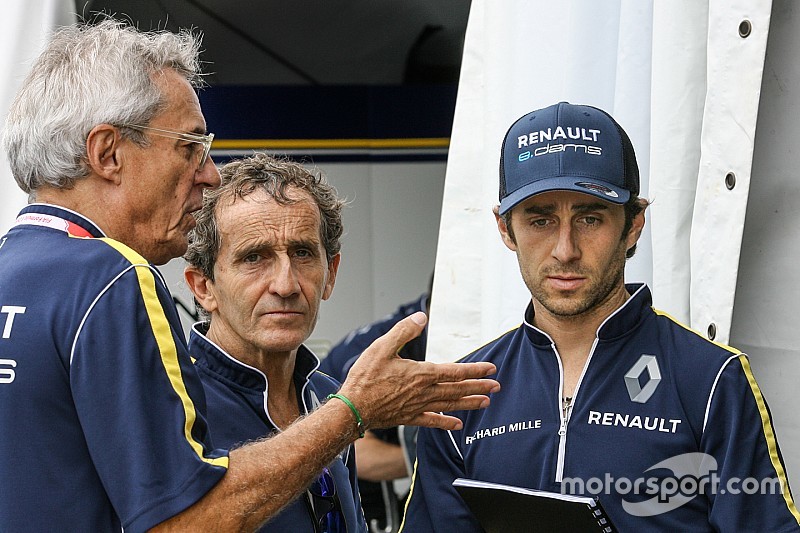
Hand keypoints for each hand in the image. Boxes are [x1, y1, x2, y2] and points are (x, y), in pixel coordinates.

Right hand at [339, 312, 498, 430]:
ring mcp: (418, 407)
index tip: (491, 369)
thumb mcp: (382, 347)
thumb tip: (421, 318)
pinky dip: (446, 423)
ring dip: (469, 403)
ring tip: (485, 403)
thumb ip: (404, 331)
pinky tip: (457, 425)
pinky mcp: (409, 418)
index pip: (455, 371)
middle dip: (479, 387)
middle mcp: (424, 392)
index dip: (474, 369)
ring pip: (450, 405)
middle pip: (458, 389)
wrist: (353, 409)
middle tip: (496, 387)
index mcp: (421, 374)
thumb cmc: (365, 378)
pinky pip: (432, 421)